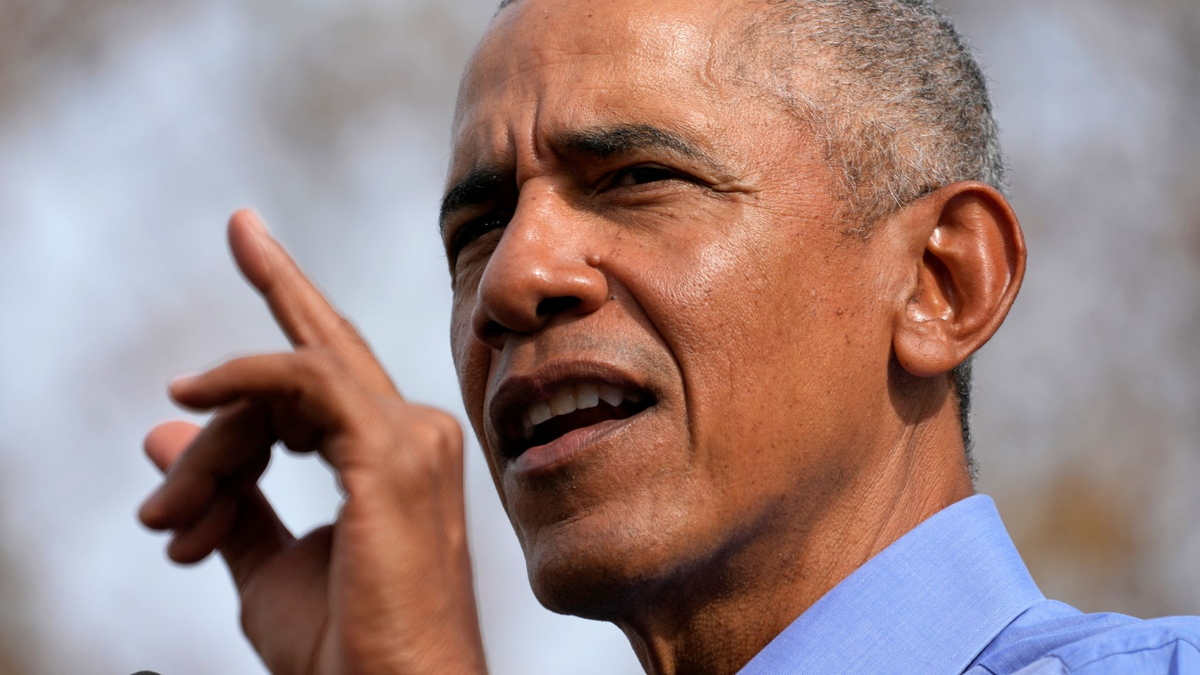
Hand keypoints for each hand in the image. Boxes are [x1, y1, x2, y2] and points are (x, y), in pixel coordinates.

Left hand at [138, 210, 485, 674]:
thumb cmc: (340, 647)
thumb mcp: (260, 562)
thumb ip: (226, 495)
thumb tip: (167, 435)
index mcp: (393, 456)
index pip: (329, 371)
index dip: (291, 306)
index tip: (254, 243)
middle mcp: (413, 432)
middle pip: (308, 361)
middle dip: (281, 277)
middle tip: (242, 224)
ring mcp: (410, 437)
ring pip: (289, 380)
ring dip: (212, 442)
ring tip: (166, 518)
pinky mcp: (391, 452)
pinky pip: (303, 381)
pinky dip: (244, 383)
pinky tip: (192, 398)